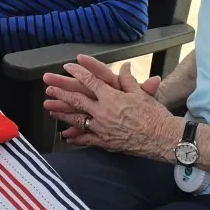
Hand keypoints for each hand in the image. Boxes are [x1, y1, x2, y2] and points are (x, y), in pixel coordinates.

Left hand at [43, 54, 180, 152]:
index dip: (78, 72)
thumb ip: (128, 81)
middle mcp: (103, 112)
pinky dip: (76, 137)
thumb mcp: (141, 94)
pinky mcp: (106, 142)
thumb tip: (124, 67)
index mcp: (111, 97)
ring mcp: (102, 129)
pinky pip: (87, 139)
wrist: (162, 138)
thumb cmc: (154, 114)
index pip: (90, 81)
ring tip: (49, 108)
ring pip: (77, 119)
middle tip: (47, 85)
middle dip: (61, 91)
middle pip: (78, 99)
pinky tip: (66, 136)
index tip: (68, 66)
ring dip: (62, 113)